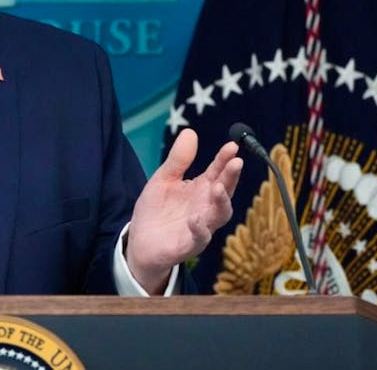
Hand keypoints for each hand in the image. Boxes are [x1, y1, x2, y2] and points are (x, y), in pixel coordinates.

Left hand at [125, 128, 242, 292]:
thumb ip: (178, 160)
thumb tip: (190, 132)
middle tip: (236, 162)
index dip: (225, 159)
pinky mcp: (190, 244)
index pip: (218, 171)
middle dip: (231, 177)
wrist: (140, 242)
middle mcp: (206, 206)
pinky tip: (195, 218)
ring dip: (222, 201)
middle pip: (225, 190)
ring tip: (219, 187)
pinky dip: (200, 228)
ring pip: (220, 215)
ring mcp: (201, 226)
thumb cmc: (156, 210)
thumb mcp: (163, 180)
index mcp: (201, 189)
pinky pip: (200, 238)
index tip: (232, 146)